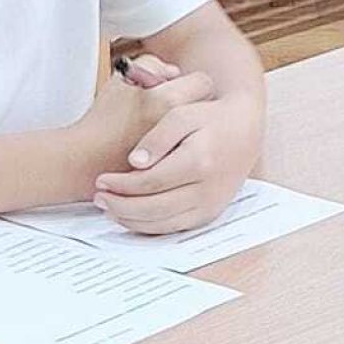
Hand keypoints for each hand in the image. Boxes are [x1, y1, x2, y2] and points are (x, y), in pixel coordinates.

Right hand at [75, 60, 215, 183]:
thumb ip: (151, 65)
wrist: (86, 162)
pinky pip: (194, 152)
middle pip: (207, 107)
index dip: (193, 82)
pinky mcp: (178, 172)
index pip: (202, 82)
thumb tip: (173, 73)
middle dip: (196, 104)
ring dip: (194, 127)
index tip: (183, 87)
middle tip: (181, 108)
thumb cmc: (102, 120)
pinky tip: (169, 146)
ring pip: (203, 132)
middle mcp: (180, 127)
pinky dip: (186, 147)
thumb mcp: (122, 80)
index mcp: (167, 100)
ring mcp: (181, 152)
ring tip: (175, 128)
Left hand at [93, 87, 261, 234]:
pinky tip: (130, 216)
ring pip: (163, 224)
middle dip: (122, 206)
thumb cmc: (210, 118)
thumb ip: (157, 136)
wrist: (244, 130)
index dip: (122, 184)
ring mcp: (210, 205)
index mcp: (199, 161)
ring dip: (132, 220)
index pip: (151, 181)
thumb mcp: (182, 114)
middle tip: (99, 198)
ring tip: (109, 209)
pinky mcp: (209, 214)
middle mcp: (207, 188)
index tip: (102, 180)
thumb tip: (135, 162)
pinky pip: (174, 228)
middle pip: (155, 207)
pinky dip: (149, 226)